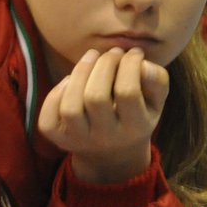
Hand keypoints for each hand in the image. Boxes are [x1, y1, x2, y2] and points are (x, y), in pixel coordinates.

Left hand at [38, 48, 169, 183]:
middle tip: (112, 53)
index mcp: (135, 128)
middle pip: (96, 97)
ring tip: (92, 58)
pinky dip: (56, 93)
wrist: (113, 154)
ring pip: (70, 107)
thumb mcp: (155, 101)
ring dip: (79, 73)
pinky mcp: (58, 140)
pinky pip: (49, 117)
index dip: (130, 65)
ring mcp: (79, 141)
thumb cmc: (136, 115)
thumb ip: (156, 79)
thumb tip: (139, 60)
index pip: (128, 92)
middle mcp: (106, 138)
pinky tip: (71, 82)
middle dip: (103, 65)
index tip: (134, 54)